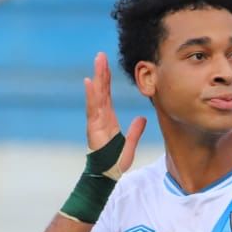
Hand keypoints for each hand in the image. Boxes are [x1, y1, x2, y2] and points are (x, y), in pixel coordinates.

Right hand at [84, 51, 144, 174]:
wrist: (107, 176)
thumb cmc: (115, 163)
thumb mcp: (130, 145)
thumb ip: (135, 131)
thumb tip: (142, 118)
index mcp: (108, 120)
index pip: (107, 95)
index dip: (107, 80)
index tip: (107, 65)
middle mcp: (100, 118)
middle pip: (101, 91)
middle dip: (101, 73)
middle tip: (101, 55)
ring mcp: (95, 122)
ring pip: (97, 95)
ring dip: (97, 77)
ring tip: (98, 61)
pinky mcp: (93, 127)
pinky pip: (92, 108)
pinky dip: (91, 95)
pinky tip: (90, 81)